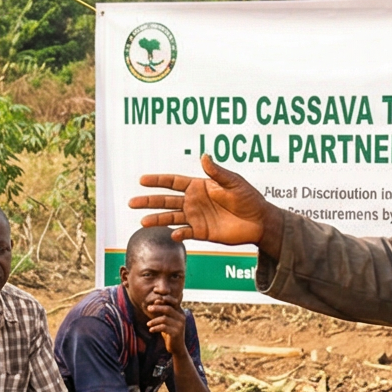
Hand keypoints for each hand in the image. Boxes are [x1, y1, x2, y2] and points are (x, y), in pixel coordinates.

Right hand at [130, 156, 271, 246]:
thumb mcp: (234, 182)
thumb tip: (204, 156)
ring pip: (171, 217)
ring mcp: (196, 217)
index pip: (173, 182)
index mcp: (199, 186)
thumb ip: (217, 172)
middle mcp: (194, 201)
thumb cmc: (249, 198)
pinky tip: (173, 234)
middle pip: (166, 200)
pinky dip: (179, 234)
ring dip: (157, 219)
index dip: (158, 181)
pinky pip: (186, 233)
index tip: (142, 180)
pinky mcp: (202, 232)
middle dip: (149, 201)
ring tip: (142, 222)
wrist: (259, 221)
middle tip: (131, 202)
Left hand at [143, 301, 190, 348]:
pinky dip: (156, 328)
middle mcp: (182, 317)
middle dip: (157, 308)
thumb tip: (155, 300)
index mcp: (180, 312)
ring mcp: (180, 325)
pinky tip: (150, 330)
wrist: (177, 347)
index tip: (154, 295)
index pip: (173, 301)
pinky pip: (163, 328)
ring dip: (154, 321)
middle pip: (168, 309)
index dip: (164, 297)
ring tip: (148, 324)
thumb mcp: (167, 320)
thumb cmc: (170, 331)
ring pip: (164, 319)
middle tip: (148, 308)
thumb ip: (163, 311)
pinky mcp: (176, 333)